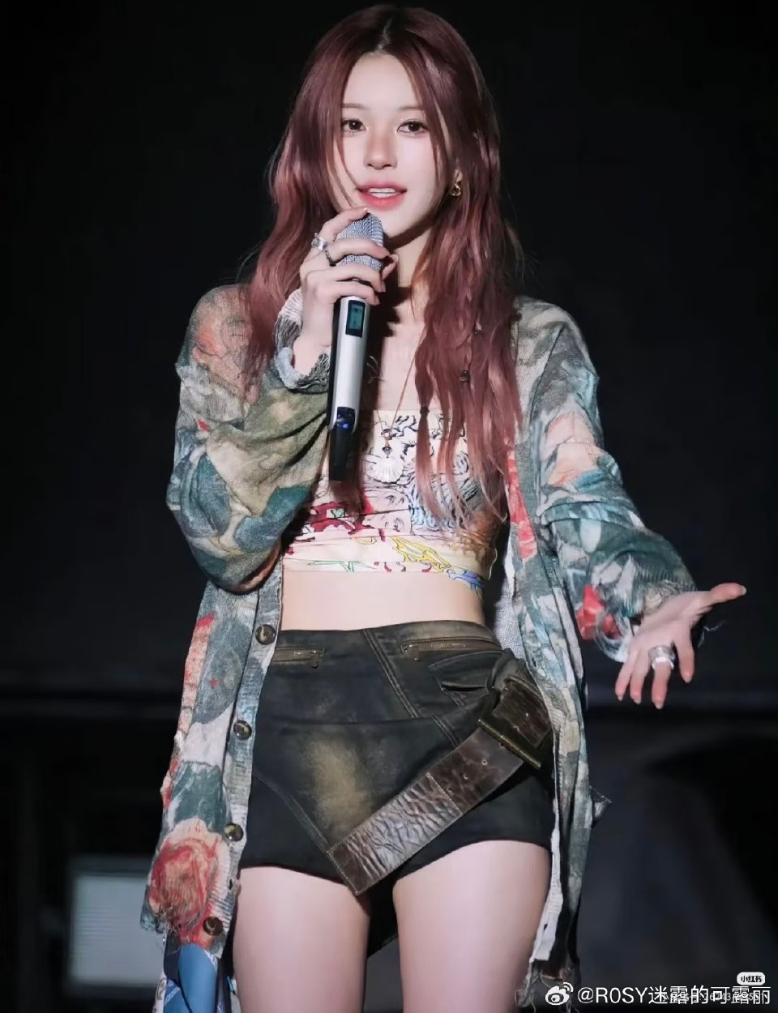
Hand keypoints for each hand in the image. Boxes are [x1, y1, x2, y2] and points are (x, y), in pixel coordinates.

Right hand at [297, 207, 396, 349]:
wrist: (317, 340)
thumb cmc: (333, 313)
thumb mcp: (351, 288)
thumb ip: (368, 272)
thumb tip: (391, 260)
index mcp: (314, 259)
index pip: (327, 229)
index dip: (346, 217)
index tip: (364, 211)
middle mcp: (311, 264)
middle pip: (344, 244)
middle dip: (369, 247)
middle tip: (385, 255)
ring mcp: (313, 277)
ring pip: (351, 266)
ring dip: (372, 276)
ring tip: (380, 288)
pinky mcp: (320, 291)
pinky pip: (352, 285)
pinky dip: (367, 292)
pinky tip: (373, 301)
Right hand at [614, 582, 746, 707]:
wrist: (662, 601)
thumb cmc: (686, 605)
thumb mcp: (702, 600)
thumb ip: (720, 595)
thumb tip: (740, 589)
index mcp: (676, 629)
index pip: (683, 647)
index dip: (686, 661)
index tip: (687, 678)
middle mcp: (657, 637)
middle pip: (658, 661)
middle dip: (658, 681)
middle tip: (658, 702)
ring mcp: (643, 643)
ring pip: (639, 665)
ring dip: (636, 682)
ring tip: (636, 700)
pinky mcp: (634, 647)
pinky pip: (628, 665)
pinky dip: (623, 679)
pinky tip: (621, 695)